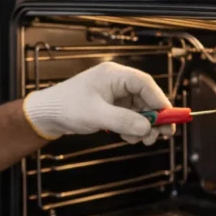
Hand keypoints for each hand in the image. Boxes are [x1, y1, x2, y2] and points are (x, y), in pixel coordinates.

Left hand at [22, 62, 174, 144]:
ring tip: (142, 140)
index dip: (160, 101)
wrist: (47, 114)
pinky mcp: (110, 106)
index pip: (145, 84)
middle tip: (162, 135)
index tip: (169, 118)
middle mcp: (116, 82)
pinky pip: (130, 116)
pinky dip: (132, 127)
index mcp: (114, 75)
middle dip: (154, 117)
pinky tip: (128, 137)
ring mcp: (114, 94)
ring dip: (144, 126)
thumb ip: (124, 121)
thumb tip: (147, 127)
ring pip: (139, 109)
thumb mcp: (97, 115)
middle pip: (146, 97)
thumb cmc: (66, 107)